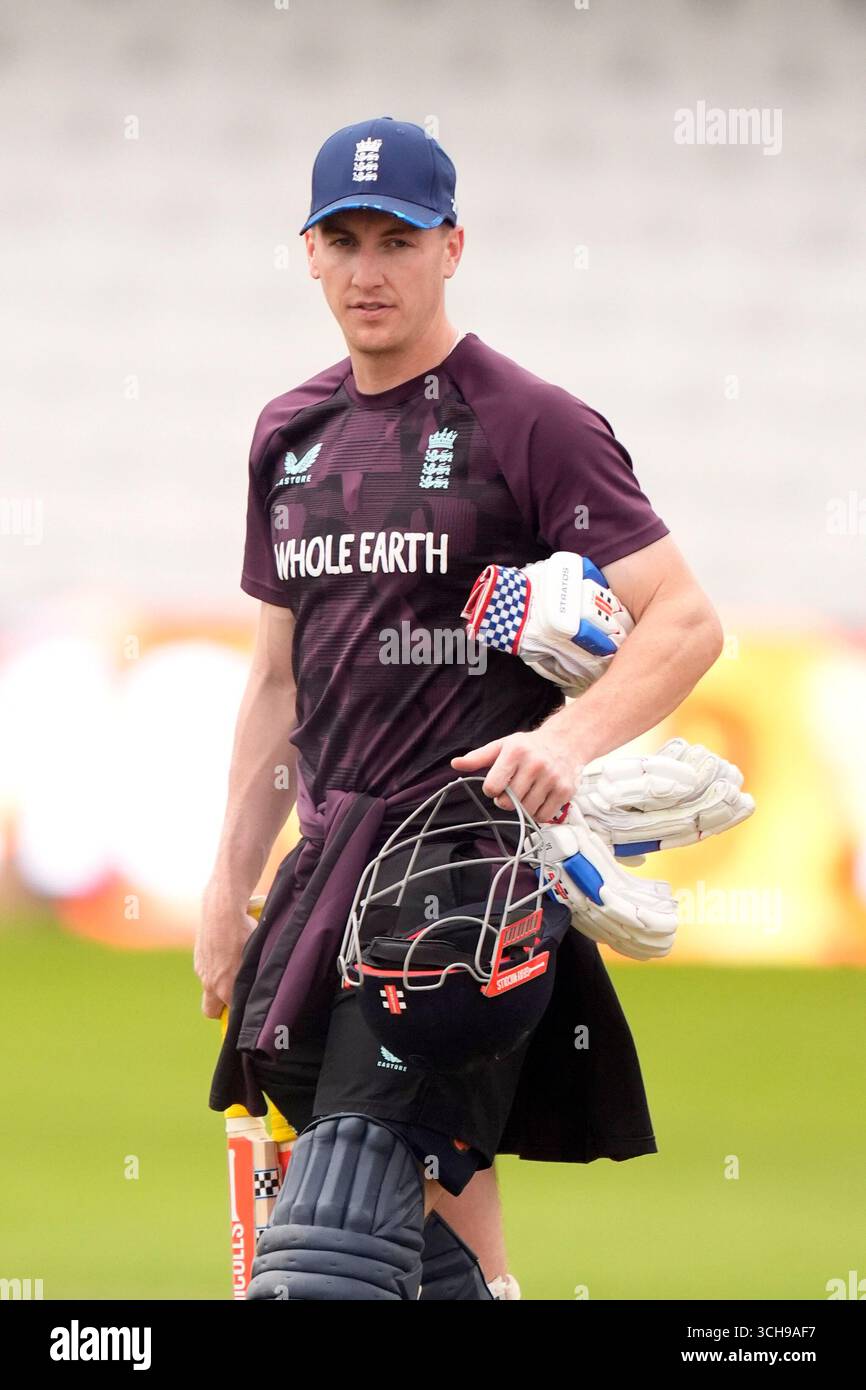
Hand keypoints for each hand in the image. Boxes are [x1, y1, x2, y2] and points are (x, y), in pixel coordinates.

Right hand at [194, 886, 257, 1018]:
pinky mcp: (198, 957)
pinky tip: (227, 951)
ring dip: (220, 984)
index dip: (241, 1012)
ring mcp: (201, 969)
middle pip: (210, 1011)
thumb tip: (265, 987)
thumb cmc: (245, 932)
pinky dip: (215, 967)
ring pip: (209, 987)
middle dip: (221, 1008)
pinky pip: (206, 970)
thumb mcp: (256, 957)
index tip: (249, 1008)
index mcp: (225, 987)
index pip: (232, 1013)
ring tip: (236, 966)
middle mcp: (209, 982)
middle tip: (237, 996)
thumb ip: (255, 976)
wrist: (222, 910)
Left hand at [450, 728, 581, 822]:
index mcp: (516, 751)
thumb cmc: (529, 747)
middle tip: (512, 791)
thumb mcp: (502, 746)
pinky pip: (543, 815)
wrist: (565, 743)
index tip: (497, 785)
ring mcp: (552, 778)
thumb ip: (478, 758)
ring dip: (522, 808)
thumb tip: (455, 764)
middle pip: (509, 802)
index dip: (492, 790)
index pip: (493, 786)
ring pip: (526, 811)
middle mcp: (535, 764)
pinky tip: (538, 799)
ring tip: (526, 794)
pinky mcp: (565, 791)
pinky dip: (537, 813)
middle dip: (506, 800)